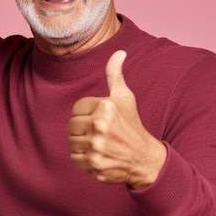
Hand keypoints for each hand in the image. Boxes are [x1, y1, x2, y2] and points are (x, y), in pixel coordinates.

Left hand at [68, 50, 165, 188]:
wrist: (144, 158)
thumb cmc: (131, 125)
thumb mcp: (125, 97)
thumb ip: (115, 74)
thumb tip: (119, 52)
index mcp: (105, 106)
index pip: (76, 108)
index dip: (86, 114)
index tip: (100, 120)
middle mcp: (100, 125)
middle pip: (71, 126)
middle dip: (83, 130)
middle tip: (99, 133)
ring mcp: (96, 146)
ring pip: (71, 142)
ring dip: (82, 145)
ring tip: (99, 144)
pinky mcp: (93, 163)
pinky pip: (74, 159)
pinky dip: (83, 159)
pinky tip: (98, 156)